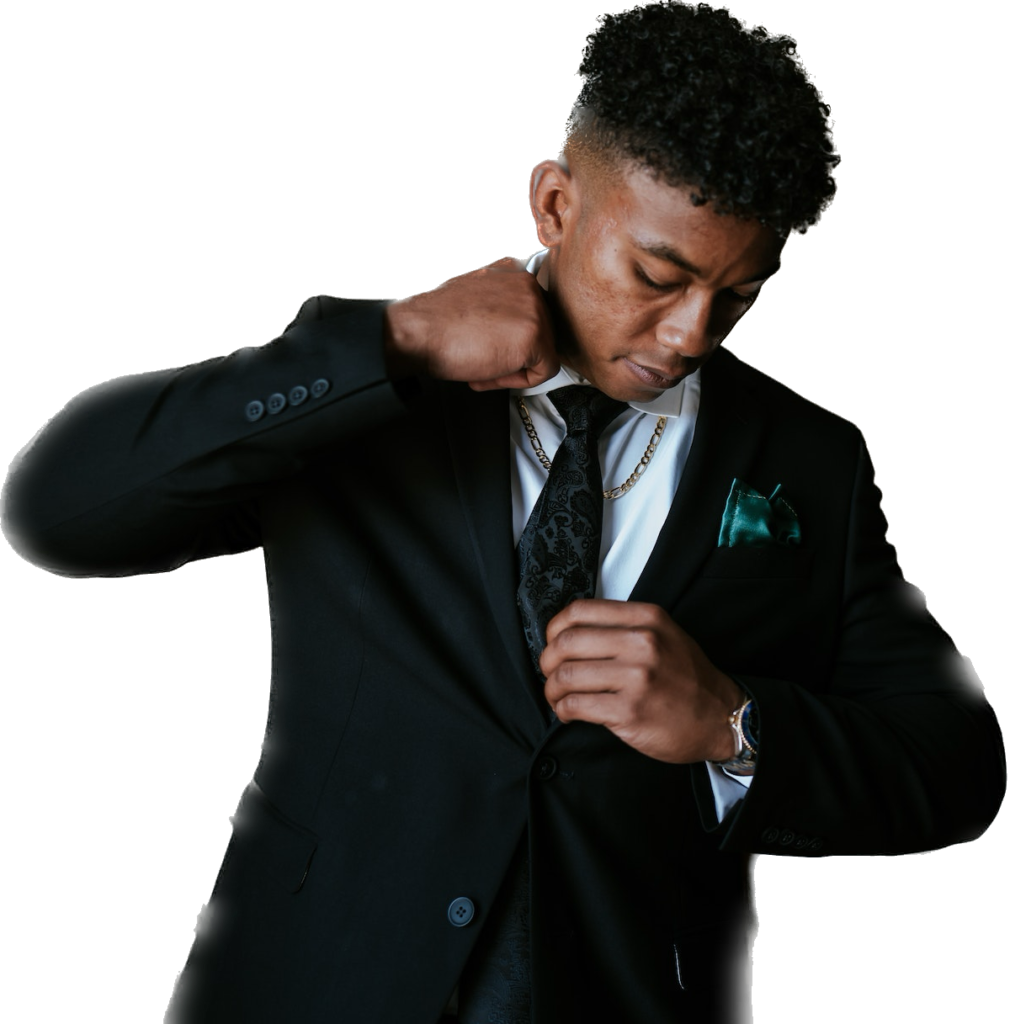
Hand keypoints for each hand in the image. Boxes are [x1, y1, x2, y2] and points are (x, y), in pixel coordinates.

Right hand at [382, 256, 559, 389]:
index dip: (511, 337)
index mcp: (513, 270)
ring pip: (544, 351)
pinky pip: (544, 370)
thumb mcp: (477, 296)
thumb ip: (501, 304)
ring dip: (516, 367)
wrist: (419, 331)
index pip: (531, 311)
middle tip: (488, 361)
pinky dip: (519, 381)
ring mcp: (534, 308)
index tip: (493, 346)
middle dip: (517, 353)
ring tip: (485, 368)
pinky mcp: (535, 336)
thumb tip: (513, 327)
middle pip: (543, 331)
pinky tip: (489, 374)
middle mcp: (527, 284)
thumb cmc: (437, 321)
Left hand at [539, 599, 743, 763]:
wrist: (721, 717)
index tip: (552, 642)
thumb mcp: (664, 635)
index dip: (554, 628)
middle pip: (566, 642)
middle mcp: (641, 643)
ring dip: (552, 689)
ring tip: (557, 697)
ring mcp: (636, 678)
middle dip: (547, 661)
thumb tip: (570, 632)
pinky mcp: (630, 711)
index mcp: (646, 618)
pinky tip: (568, 713)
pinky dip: (563, 710)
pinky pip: (576, 705)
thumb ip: (623, 627)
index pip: (579, 611)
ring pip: (566, 675)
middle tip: (550, 673)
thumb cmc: (687, 678)